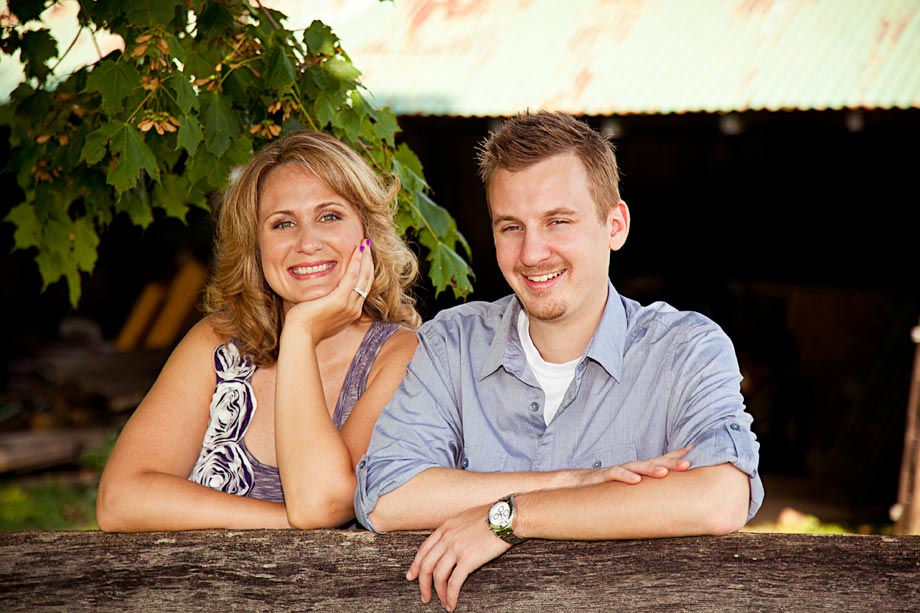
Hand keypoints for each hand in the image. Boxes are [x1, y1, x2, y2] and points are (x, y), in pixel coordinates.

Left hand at [283, 238, 373, 341]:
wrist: (300, 335)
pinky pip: (351, 277)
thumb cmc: (306, 326)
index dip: (365, 270)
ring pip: (363, 277)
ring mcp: (348, 305)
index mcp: (352, 312)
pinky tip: (357, 251)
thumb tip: (326, 292)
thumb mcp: (323, 314)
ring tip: (364, 244)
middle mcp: (354, 308)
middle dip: (368, 262)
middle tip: (367, 246)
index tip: (364, 257)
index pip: (364, 287)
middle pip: (367, 281)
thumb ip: (329, 302)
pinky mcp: (339, 300)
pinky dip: (356, 263)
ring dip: (365, 259)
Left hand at [406, 503, 509, 611]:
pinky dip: (451, 595)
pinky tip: (452, 603)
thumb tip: (450, 542)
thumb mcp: (465, 517)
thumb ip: (454, 529)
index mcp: (445, 527)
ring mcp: (456, 548)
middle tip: (425, 596)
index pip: (424, 549)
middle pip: (426, 564)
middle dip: (423, 583)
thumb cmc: (491, 516)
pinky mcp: (468, 559)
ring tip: (442, 602)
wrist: (505, 517)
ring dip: (438, 593)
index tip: (412, 576)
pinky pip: (454, 582)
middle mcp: (447, 537)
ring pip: (438, 575)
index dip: (416, 565)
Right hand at [561, 446, 692, 488]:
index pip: (660, 460)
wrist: (572, 485)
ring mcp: (616, 471)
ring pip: (636, 466)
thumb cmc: (603, 489)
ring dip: (651, 468)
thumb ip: (643, 491)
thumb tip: (663, 501)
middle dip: (671, 461)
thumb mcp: (626, 490)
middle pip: (653, 462)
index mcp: (637, 471)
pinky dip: (626, 476)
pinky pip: (615, 474)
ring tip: (665, 472)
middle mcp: (628, 468)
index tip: (695, 452)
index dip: (676, 456)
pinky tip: (636, 481)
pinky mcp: (602, 477)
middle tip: (688, 463)